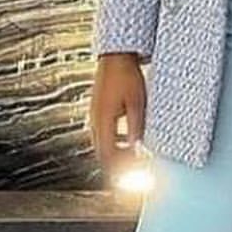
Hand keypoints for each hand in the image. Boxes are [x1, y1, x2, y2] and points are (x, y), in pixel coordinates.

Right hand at [91, 52, 146, 180]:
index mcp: (103, 121)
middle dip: (118, 166)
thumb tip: (137, 149)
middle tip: (134, 174)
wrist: (116, 57)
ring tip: (133, 159)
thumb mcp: (137, 103)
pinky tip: (128, 141)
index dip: (121, 169)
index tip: (135, 174)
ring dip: (116, 155)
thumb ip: (135, 128)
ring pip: (102, 145)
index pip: (108, 156)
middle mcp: (95, 121)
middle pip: (103, 154)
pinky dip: (114, 143)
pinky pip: (103, 134)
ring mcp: (94, 116)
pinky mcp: (98, 111)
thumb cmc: (127, 76)